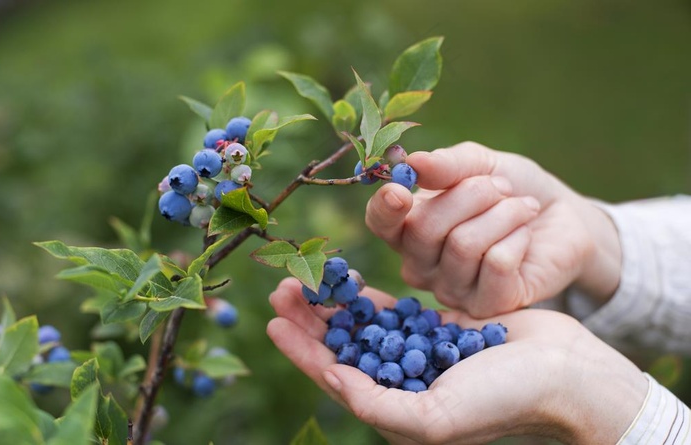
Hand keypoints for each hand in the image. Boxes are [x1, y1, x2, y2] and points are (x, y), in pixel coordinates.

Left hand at [267, 277, 646, 444]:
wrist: (563, 373)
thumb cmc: (504, 401)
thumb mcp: (436, 417)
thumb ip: (379, 405)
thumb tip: (333, 380)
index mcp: (396, 410)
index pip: (334, 378)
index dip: (301, 351)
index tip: (273, 321)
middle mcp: (401, 383)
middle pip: (342, 347)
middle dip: (310, 319)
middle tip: (282, 287)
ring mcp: (419, 353)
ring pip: (362, 326)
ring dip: (333, 303)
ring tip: (306, 277)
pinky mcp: (438, 328)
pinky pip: (394, 310)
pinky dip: (369, 297)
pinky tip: (348, 280)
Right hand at [366, 141, 621, 316]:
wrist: (562, 217)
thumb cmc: (511, 189)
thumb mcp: (481, 164)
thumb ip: (447, 165)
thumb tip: (413, 163)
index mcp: (408, 227)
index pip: (380, 224)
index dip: (385, 209)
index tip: (401, 191)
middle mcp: (421, 265)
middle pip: (424, 229)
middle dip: (471, 195)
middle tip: (502, 187)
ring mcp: (452, 290)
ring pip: (463, 245)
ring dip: (503, 213)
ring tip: (522, 207)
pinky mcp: (488, 306)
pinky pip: (496, 264)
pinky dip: (518, 237)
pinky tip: (525, 236)